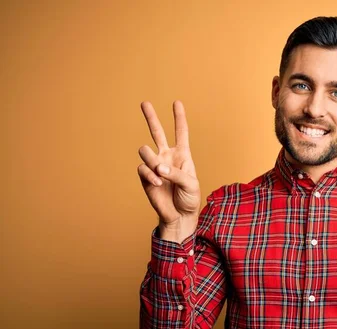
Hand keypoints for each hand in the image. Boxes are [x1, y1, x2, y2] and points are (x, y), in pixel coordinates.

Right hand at [137, 100, 200, 241]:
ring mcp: (155, 166)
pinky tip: (158, 183)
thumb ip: (176, 173)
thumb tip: (158, 167)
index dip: (179, 118)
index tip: (177, 102)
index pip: (181, 133)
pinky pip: (143, 168)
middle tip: (144, 103)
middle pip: (157, 132)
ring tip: (160, 172)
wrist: (179, 215)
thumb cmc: (189, 198)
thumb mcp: (190, 184)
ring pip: (145, 150)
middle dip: (151, 117)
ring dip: (152, 159)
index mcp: (182, 155)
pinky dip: (150, 175)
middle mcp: (167, 157)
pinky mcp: (145, 177)